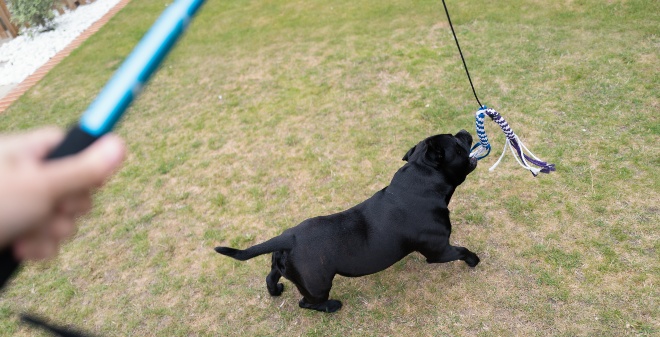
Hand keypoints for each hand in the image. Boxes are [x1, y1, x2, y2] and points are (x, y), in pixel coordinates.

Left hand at [0, 128, 125, 259]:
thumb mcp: (39, 186)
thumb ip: (83, 169)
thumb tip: (120, 143)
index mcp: (30, 151)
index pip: (78, 149)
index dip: (89, 168)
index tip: (89, 182)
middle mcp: (29, 175)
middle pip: (78, 188)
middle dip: (67, 209)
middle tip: (46, 209)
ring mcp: (24, 204)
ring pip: (65, 219)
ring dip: (50, 232)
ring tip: (24, 233)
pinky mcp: (19, 230)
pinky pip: (49, 239)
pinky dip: (38, 247)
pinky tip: (19, 247)